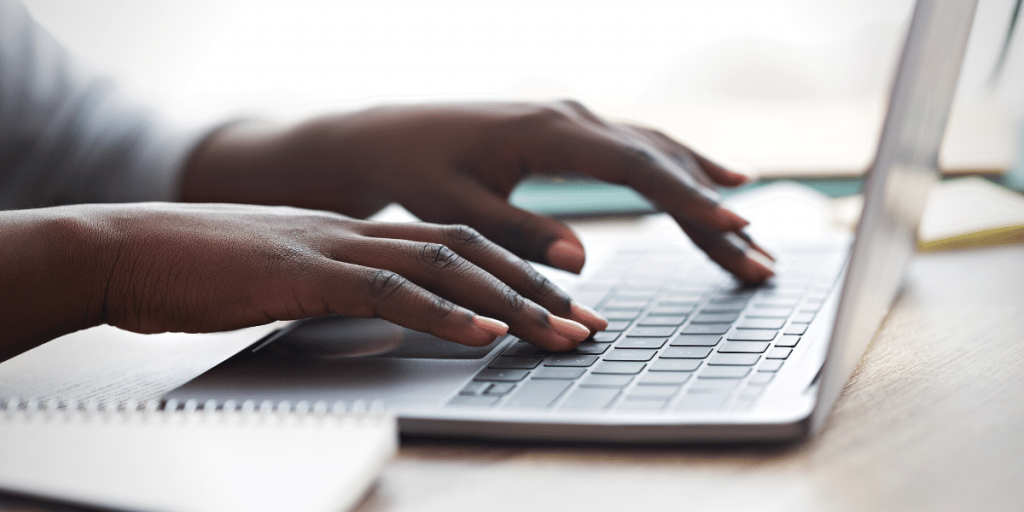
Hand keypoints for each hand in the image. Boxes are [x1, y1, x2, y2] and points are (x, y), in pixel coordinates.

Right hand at [0, 203, 606, 360]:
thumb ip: (343, 289)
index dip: (517, 275)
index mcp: (360, 233)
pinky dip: (439, 313)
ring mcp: (332, 248)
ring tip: (560, 333)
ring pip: (443, 267)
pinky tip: (480, 332)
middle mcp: (358, 233)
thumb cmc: (204, 270)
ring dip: (509, 302)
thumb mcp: (291, 278)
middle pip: (470, 253)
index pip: (458, 247)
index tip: (564, 308)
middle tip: (591, 326)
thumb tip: (392, 314)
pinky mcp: (300, 274)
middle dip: (537, 291)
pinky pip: (383, 292)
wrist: (126, 248)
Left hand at [184, 101, 773, 281]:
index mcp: (549, 132)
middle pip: (662, 163)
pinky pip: (641, 150)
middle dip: (713, 213)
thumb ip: (518, 233)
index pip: (637, 168)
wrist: (388, 135)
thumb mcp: (457, 210)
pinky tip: (713, 181)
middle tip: (760, 260)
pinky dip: (682, 170)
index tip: (736, 228)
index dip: (690, 200)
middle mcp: (573, 116)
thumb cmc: (416, 171)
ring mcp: (577, 118)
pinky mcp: (573, 130)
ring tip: (752, 236)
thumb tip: (582, 259)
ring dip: (706, 193)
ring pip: (659, 154)